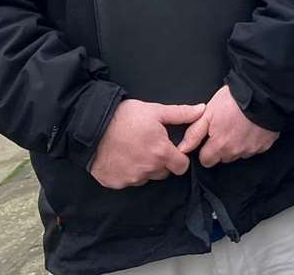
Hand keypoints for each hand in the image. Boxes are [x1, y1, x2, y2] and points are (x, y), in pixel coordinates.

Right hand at [88, 98, 203, 188]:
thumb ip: (181, 114)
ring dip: (144, 168)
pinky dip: (127, 172)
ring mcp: (130, 178)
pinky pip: (128, 181)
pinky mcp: (115, 183)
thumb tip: (201, 110)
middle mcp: (147, 170)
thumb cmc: (124, 116)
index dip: (179, 158)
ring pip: (146, 178)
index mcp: (161, 153)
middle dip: (161, 162)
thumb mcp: (155, 111)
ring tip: (134, 150)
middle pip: (164, 173)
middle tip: (150, 147)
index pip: (181, 167)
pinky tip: (122, 158)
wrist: (91, 126)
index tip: (171, 149)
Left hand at [177, 84, 278, 167]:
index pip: (206, 161)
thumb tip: (183, 149)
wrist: (261, 93)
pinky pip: (254, 149)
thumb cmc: (233, 100)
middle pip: (223, 158)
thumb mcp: (208, 112)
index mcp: (220, 145)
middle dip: (222, 147)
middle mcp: (236, 152)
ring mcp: (252, 149)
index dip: (205, 150)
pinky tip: (251, 128)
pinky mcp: (265, 145)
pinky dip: (251, 141)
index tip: (210, 139)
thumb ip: (194, 133)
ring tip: (239, 126)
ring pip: (238, 154)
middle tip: (225, 128)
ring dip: (237, 145)